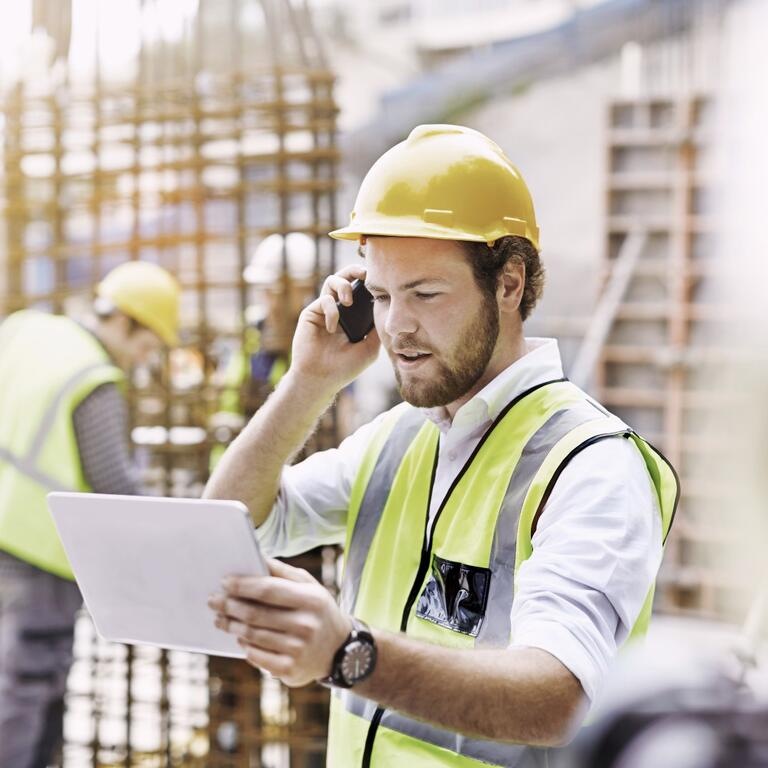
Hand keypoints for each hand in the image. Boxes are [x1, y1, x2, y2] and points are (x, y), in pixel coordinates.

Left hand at [208, 558, 351, 686]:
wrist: (338, 649)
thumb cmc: (318, 610)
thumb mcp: (310, 586)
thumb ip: (284, 572)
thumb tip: (256, 558)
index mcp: (311, 599)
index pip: (268, 590)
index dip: (243, 585)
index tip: (225, 582)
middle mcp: (306, 625)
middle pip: (256, 614)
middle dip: (230, 606)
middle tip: (214, 601)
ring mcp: (298, 650)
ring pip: (252, 636)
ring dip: (231, 626)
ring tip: (220, 618)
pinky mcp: (290, 670)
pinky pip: (256, 656)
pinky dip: (244, 646)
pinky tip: (239, 638)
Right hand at [288, 264, 379, 394]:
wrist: (322, 379)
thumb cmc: (345, 367)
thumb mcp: (370, 347)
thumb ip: (376, 328)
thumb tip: (387, 308)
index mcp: (353, 316)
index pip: (361, 291)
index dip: (369, 282)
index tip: (380, 279)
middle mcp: (339, 309)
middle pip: (345, 278)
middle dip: (354, 270)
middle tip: (365, 273)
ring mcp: (324, 310)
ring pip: (332, 281)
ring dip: (343, 285)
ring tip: (348, 302)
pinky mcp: (311, 313)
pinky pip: (324, 300)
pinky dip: (332, 311)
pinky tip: (333, 328)